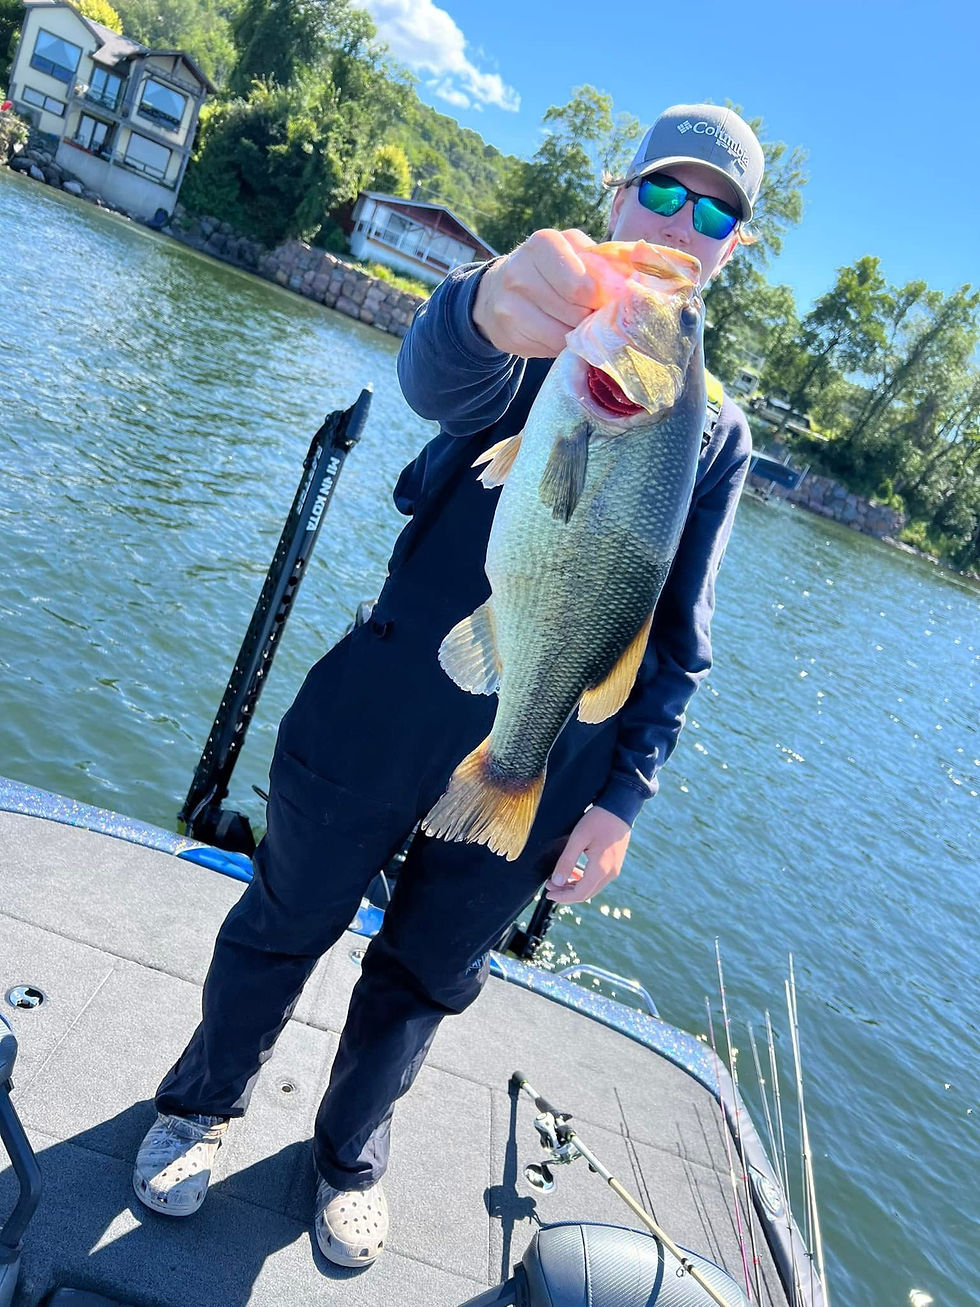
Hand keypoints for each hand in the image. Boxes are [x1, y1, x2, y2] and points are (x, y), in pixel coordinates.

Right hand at [472, 228, 603, 358]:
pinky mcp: (508, 333)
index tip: (607, 302)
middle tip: (594, 315)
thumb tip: (641, 268)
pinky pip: (551, 348)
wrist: (496, 293)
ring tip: (578, 324)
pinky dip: (563, 346)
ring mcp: (511, 304)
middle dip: (592, 318)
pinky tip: (560, 334)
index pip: (584, 285)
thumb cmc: (548, 271)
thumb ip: (605, 259)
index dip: (602, 299)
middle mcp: (521, 271)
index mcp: (544, 243)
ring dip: (580, 334)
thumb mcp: (573, 252)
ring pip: (564, 333)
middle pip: (576, 311)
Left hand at [545, 806, 630, 903]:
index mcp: (601, 869)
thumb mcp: (578, 838)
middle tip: (550, 886)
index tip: (548, 893)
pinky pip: (597, 879)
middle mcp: (610, 873)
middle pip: (586, 893)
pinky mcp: (614, 864)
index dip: (562, 897)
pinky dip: (584, 879)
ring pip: (592, 887)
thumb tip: (556, 881)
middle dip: (566, 893)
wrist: (620, 809)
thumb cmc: (599, 820)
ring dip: (574, 886)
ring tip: (559, 879)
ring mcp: (614, 869)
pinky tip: (574, 871)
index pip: (580, 893)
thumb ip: (567, 861)